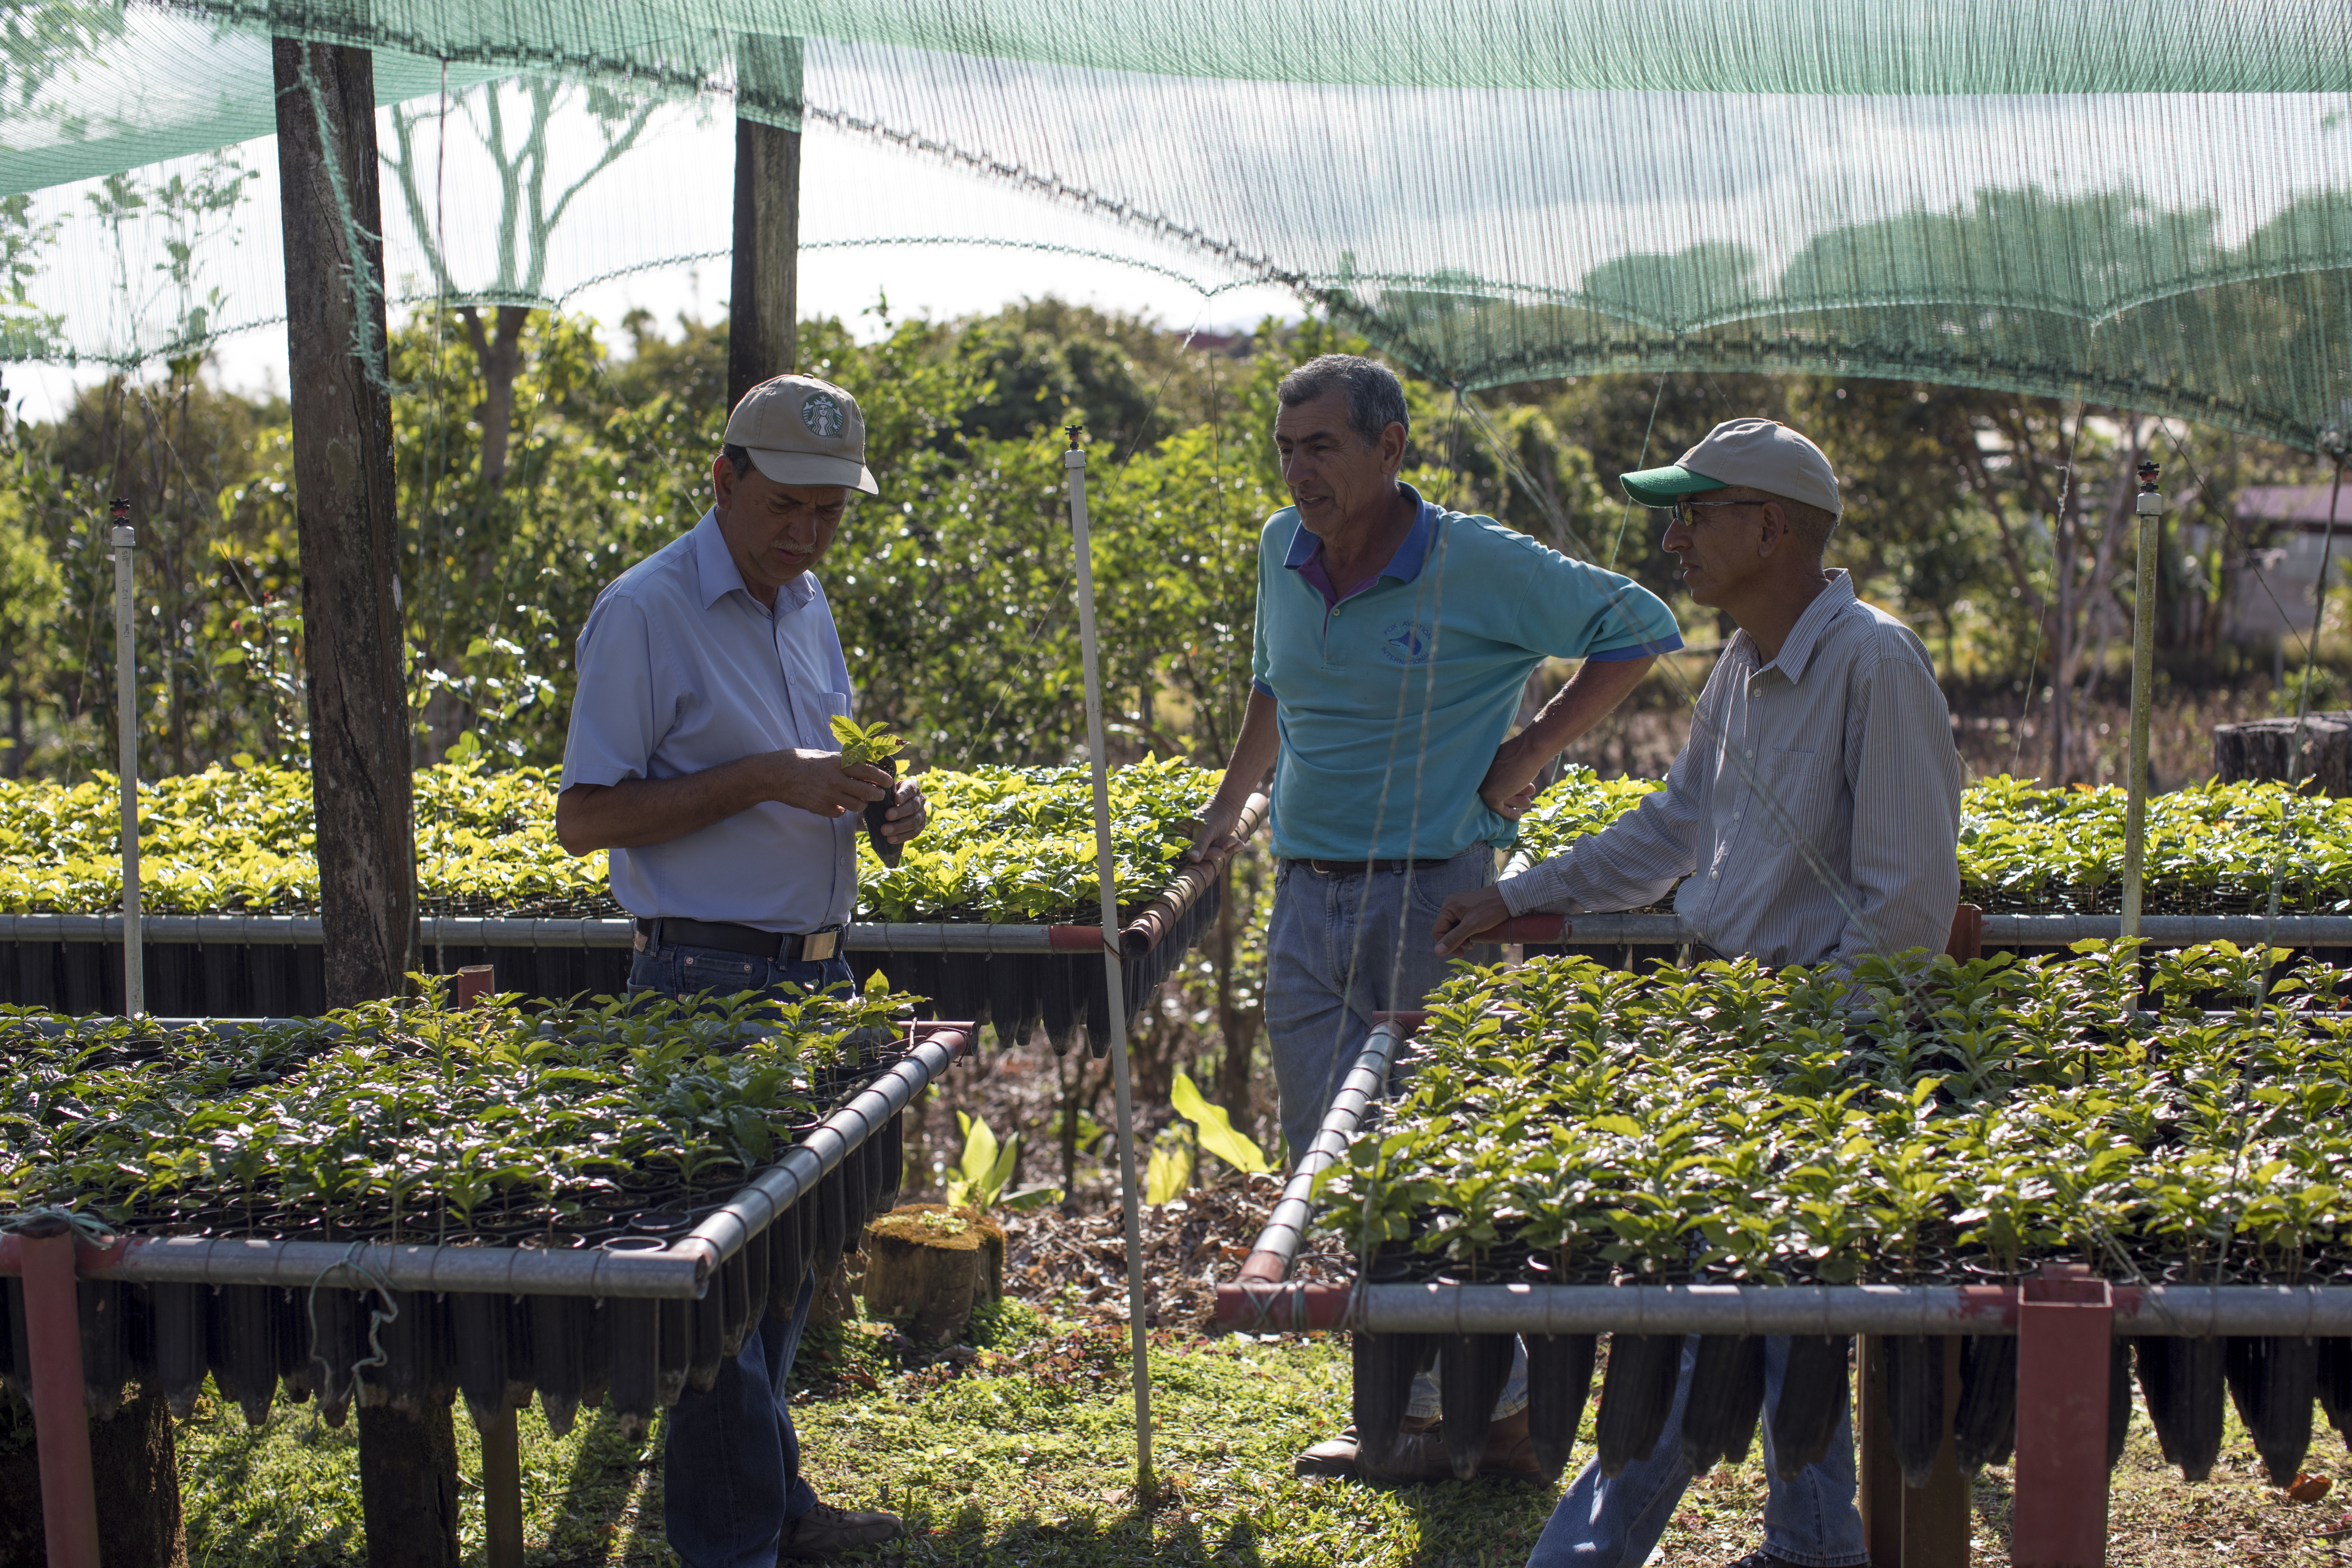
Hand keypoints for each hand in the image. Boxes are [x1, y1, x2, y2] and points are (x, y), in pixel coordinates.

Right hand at [762, 749, 888, 818]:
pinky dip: (841, 810)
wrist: (776, 774)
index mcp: (838, 763)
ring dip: (861, 804)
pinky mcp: (819, 807)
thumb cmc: (800, 761)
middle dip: (877, 795)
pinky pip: (839, 813)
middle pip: (868, 792)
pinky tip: (837, 804)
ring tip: (858, 800)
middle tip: (878, 795)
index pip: (869, 771)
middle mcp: (835, 779)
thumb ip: (843, 761)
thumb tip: (864, 764)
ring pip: (857, 806)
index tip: (888, 782)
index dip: (882, 778)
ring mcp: (827, 795)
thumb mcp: (824, 755)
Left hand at [880, 778, 926, 843]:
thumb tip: (872, 791)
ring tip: (885, 831)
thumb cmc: (886, 796)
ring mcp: (921, 813)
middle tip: (887, 816)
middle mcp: (919, 799)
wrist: (890, 807)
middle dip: (900, 812)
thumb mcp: (884, 790)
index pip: (910, 789)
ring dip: (899, 827)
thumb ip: (881, 789)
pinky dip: (902, 837)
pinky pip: (914, 833)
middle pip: (913, 806)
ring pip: (914, 821)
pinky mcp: (920, 826)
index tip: (896, 799)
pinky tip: (891, 839)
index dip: (904, 794)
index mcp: (911, 787)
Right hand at [1187, 795, 1248, 863]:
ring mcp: (1200, 842)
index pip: (1187, 850)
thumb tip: (1192, 859)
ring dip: (1226, 847)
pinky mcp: (1211, 843)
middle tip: (1232, 841)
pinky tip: (1240, 844)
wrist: (1230, 804)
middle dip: (1219, 848)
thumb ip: (1200, 845)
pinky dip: (1230, 848)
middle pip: (1201, 854)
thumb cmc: (1216, 814)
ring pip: (1212, 853)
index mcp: (1181, 832)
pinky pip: (1219, 851)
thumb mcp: (1207, 830)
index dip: (1203, 854)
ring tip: (1236, 840)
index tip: (1219, 852)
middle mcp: (1188, 838)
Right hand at [1431, 885, 1512, 955]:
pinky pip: (1462, 923)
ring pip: (1454, 927)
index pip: (1438, 931)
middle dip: (1456, 941)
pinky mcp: (1468, 908)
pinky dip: (1467, 931)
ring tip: (1474, 941)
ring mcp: (1460, 906)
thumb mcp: (1471, 926)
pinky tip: (1476, 934)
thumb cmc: (1491, 910)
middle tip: (1470, 947)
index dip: (1446, 945)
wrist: (1510, 897)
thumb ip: (1454, 938)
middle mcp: (1451, 905)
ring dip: (1462, 937)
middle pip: (1446, 929)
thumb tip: (1437, 952)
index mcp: (1448, 907)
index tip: (1461, 953)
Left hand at [1477, 735, 1546, 817]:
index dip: (1508, 791)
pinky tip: (1518, 815)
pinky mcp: (1490, 796)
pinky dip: (1509, 814)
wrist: (1530, 750)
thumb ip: (1505, 772)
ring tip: (1527, 802)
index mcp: (1484, 765)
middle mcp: (1480, 775)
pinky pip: (1499, 809)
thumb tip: (1509, 785)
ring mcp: (1483, 785)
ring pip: (1498, 799)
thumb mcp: (1511, 763)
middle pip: (1496, 791)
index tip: (1519, 793)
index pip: (1492, 783)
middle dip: (1513, 796)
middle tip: (1529, 793)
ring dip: (1514, 803)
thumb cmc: (1524, 753)